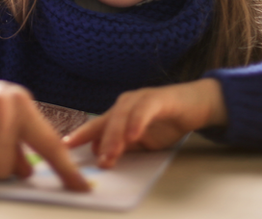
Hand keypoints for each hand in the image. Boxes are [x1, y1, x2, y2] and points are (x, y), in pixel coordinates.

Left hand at [64, 78, 227, 167]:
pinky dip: (137, 123)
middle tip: (99, 162)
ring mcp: (140, 98)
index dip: (81, 135)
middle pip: (106, 122)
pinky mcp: (158, 98)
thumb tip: (104, 155)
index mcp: (119, 112)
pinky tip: (133, 136)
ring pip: (122, 116)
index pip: (96, 125)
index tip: (65, 148)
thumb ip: (125, 146)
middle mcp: (126, 102)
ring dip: (116, 136)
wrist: (196, 105)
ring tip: (112, 154)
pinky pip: (144, 110)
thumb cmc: (168, 121)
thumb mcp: (143, 140)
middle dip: (100, 142)